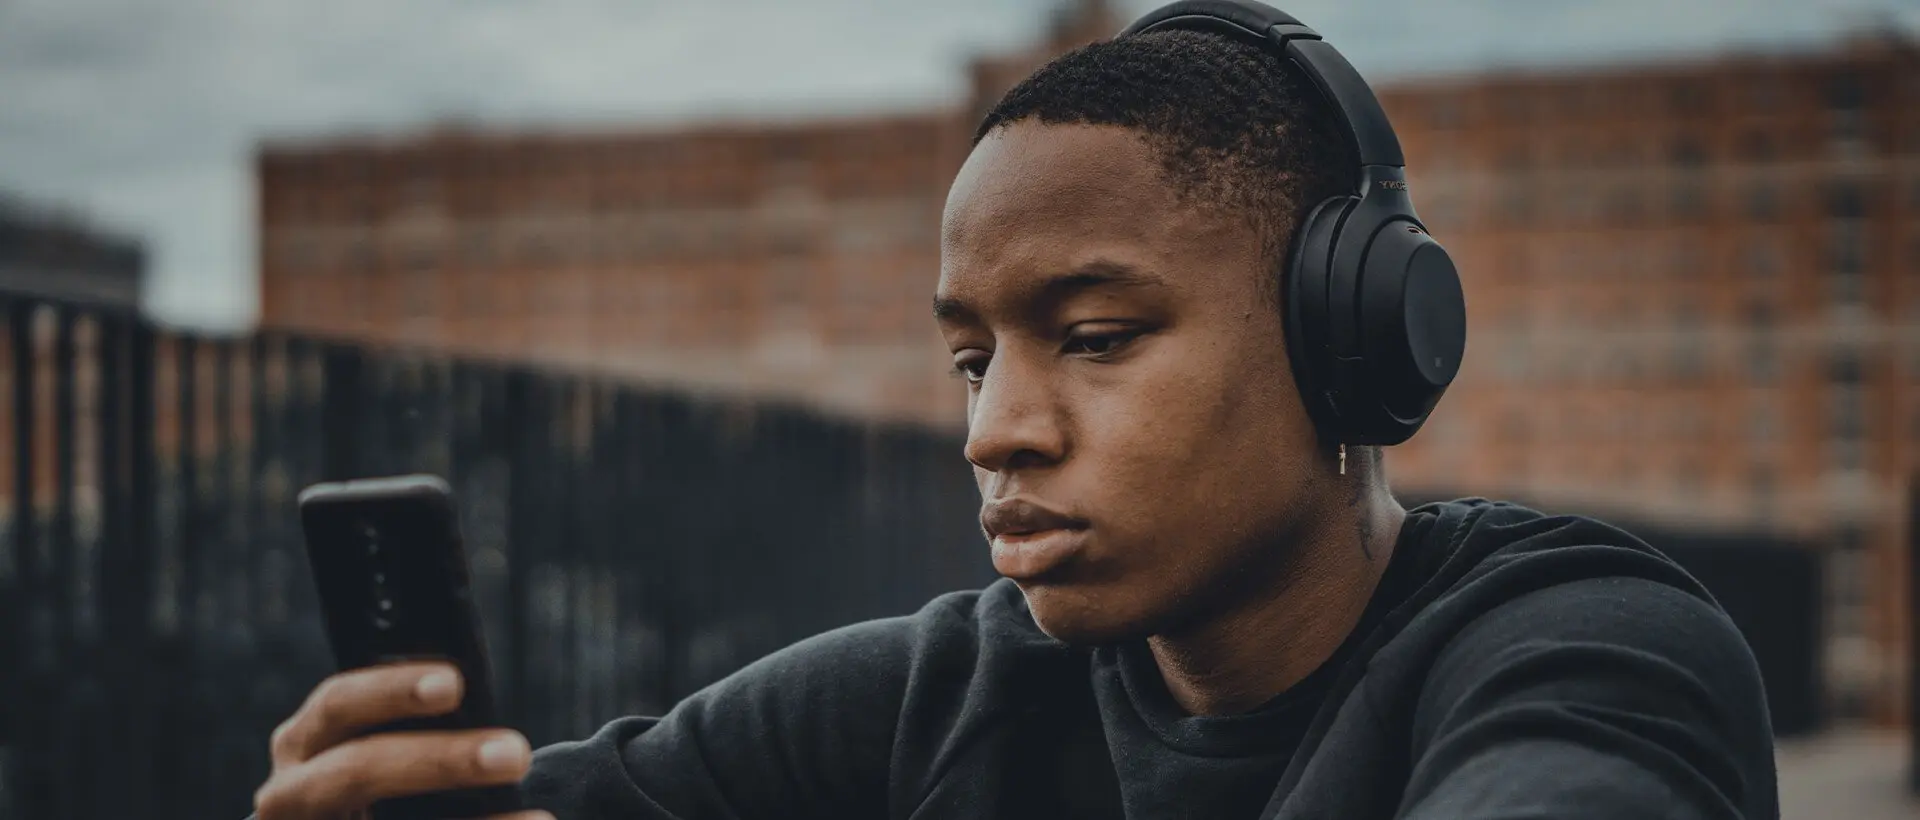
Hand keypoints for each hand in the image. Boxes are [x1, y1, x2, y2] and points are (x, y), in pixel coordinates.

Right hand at [252, 661, 552, 819]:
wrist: (346, 819)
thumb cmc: (375, 780)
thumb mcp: (377, 749)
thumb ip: (413, 725)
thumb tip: (486, 717)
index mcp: (307, 742)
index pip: (339, 703)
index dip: (392, 690)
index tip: (455, 683)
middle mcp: (291, 794)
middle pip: (357, 770)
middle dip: (439, 761)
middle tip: (515, 755)